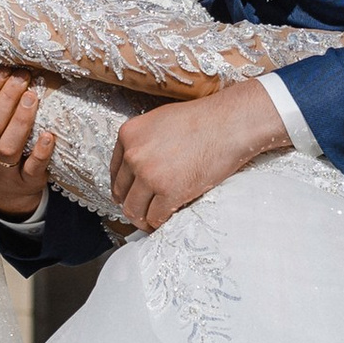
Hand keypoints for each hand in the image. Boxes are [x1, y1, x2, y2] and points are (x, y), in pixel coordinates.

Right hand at [0, 66, 54, 218]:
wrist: (1, 194)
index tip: (2, 69)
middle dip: (6, 99)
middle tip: (22, 76)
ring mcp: (2, 171)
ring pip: (9, 147)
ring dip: (21, 121)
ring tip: (32, 97)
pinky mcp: (25, 182)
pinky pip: (32, 169)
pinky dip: (41, 153)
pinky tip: (48, 136)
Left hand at [107, 78, 286, 231]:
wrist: (228, 124)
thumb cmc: (202, 119)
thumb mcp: (160, 121)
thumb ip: (144, 141)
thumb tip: (140, 164)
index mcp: (129, 135)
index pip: (115, 171)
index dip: (123, 187)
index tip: (130, 194)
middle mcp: (134, 155)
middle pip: (122, 192)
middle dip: (132, 203)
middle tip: (143, 210)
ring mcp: (150, 175)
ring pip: (134, 209)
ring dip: (142, 218)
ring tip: (152, 220)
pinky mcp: (169, 192)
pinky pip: (155, 217)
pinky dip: (159, 224)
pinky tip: (166, 221)